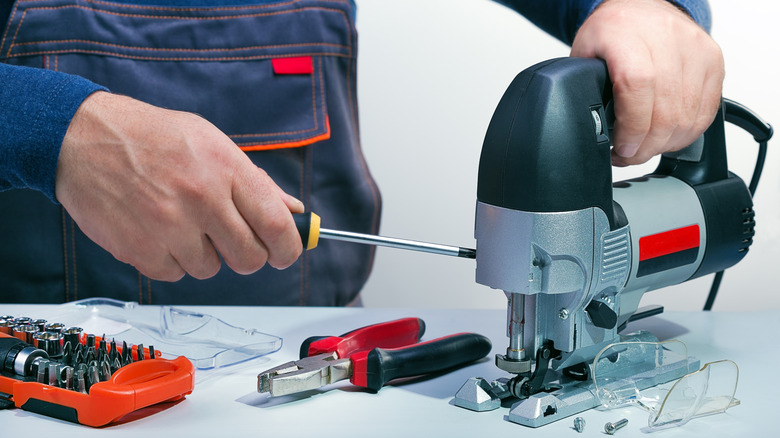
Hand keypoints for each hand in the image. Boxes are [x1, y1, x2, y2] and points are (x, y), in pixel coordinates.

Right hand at [55, 91, 304, 280]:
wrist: (83, 138)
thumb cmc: (153, 138)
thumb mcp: (212, 143)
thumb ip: (257, 182)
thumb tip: (294, 213)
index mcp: (226, 168)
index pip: (277, 226)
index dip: (288, 248)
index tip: (284, 253)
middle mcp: (202, 198)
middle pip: (249, 257)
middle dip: (247, 255)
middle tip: (232, 240)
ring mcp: (170, 226)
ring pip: (211, 268)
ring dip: (204, 254)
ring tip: (182, 222)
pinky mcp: (140, 249)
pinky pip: (176, 274)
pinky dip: (172, 260)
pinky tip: (158, 230)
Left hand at [571, 0, 723, 165]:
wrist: (641, 6)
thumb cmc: (612, 31)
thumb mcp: (584, 54)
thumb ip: (584, 89)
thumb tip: (591, 130)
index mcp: (627, 36)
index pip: (639, 86)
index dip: (632, 126)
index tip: (621, 147)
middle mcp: (667, 39)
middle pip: (667, 110)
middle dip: (645, 146)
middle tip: (627, 155)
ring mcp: (695, 49)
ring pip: (688, 116)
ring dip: (665, 144)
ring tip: (644, 148)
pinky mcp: (714, 61)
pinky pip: (706, 111)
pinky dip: (686, 133)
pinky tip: (666, 138)